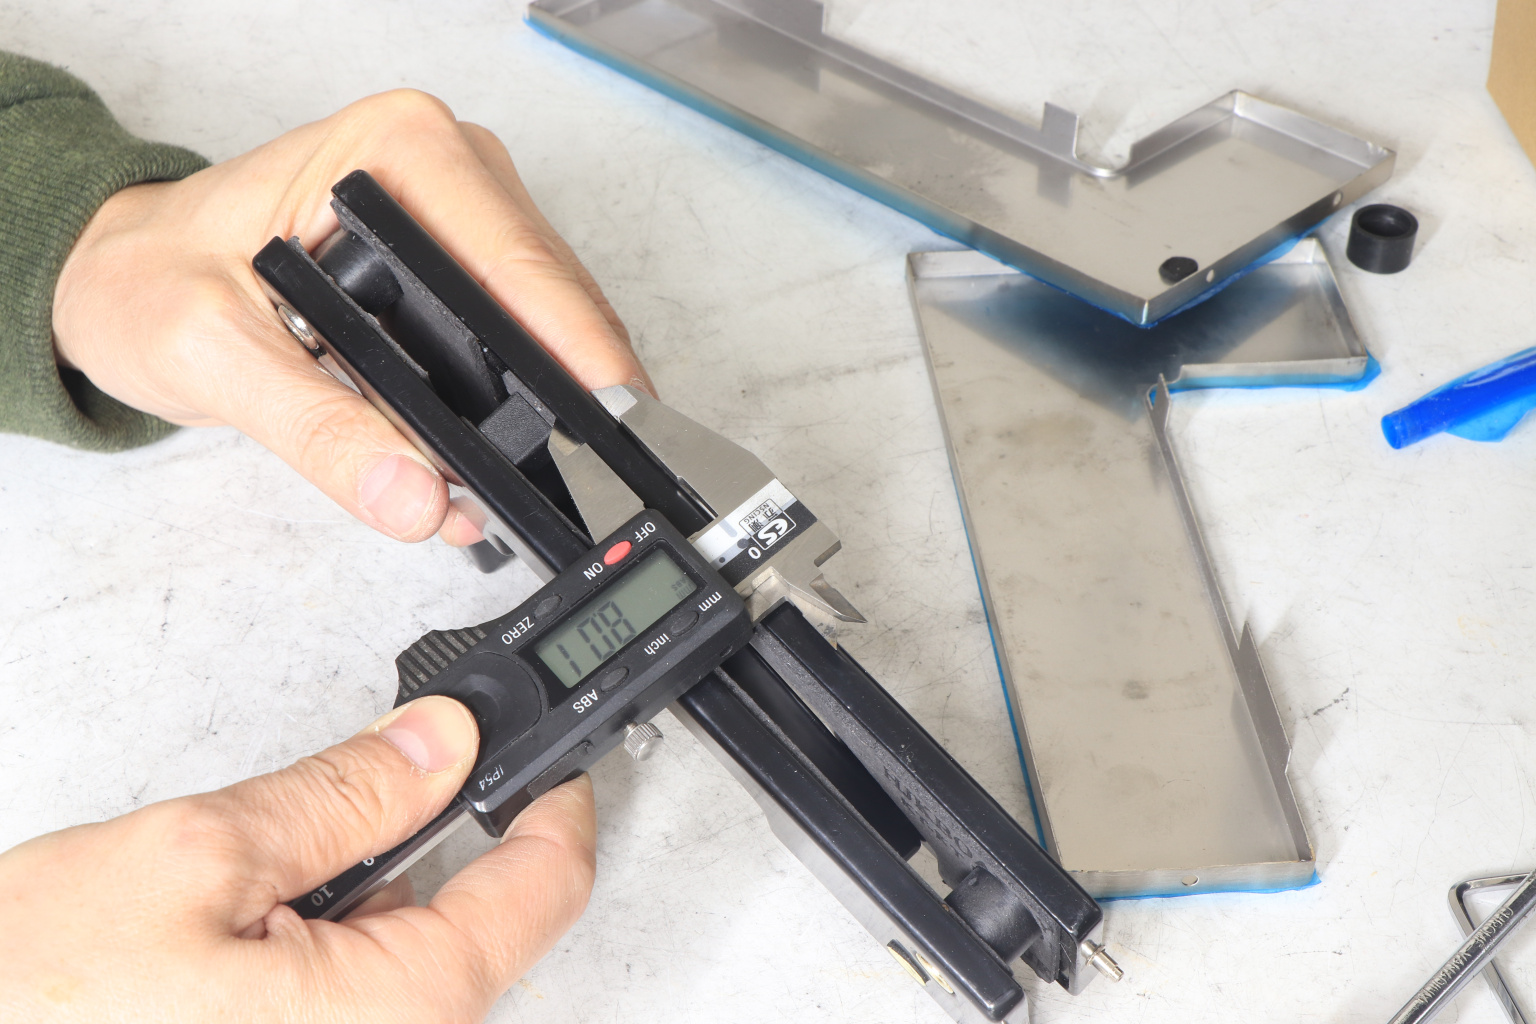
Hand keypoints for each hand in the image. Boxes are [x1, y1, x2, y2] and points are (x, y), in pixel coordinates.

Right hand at [0, 695, 595, 1022]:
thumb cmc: (33, 1009)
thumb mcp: (199, 858)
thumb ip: (345, 794)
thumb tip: (443, 743)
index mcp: (401, 1013)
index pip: (543, 888)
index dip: (556, 800)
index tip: (551, 753)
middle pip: (482, 924)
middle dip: (439, 841)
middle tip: (390, 777)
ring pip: (412, 957)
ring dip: (370, 895)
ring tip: (267, 879)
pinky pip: (361, 1000)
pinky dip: (334, 942)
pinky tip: (254, 928)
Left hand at [52, 90, 650, 545]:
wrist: (125, 277)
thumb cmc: (153, 279)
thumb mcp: (212, 356)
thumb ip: (317, 432)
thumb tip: (418, 497)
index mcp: (395, 152)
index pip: (517, 267)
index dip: (572, 358)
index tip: (603, 435)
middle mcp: (448, 170)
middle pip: (553, 299)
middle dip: (561, 399)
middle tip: (557, 489)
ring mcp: (467, 218)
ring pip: (554, 328)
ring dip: (543, 412)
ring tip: (506, 486)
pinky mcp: (466, 269)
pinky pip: (526, 343)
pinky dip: (520, 408)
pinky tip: (494, 458)